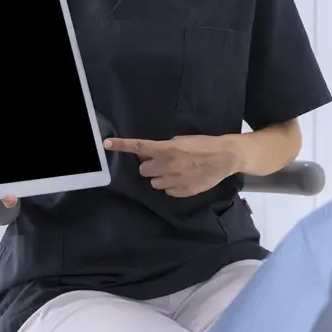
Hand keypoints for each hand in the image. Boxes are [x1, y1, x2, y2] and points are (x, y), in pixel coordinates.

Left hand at [104, 135, 236, 197]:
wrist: (225, 157)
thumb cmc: (203, 145)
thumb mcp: (181, 140)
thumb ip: (163, 147)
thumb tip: (148, 154)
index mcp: (166, 149)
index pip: (139, 147)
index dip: (121, 145)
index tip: (106, 143)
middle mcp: (167, 166)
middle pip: (143, 170)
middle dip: (150, 166)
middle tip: (162, 162)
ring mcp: (174, 181)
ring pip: (154, 183)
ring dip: (160, 177)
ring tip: (176, 171)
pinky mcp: (182, 192)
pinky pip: (167, 191)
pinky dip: (172, 186)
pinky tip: (183, 178)